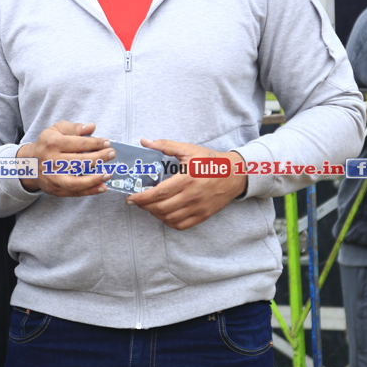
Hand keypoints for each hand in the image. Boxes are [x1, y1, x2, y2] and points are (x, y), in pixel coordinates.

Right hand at [16, 121, 113, 195]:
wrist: (30, 163)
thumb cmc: (48, 144)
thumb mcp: (57, 130)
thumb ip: (75, 128)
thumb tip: (92, 127)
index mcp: (52, 143)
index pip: (79, 144)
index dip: (95, 143)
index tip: (107, 143)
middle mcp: (51, 161)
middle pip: (79, 162)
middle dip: (99, 158)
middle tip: (112, 154)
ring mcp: (53, 177)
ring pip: (76, 181)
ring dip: (95, 179)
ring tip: (109, 173)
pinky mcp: (56, 189)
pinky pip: (75, 192)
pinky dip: (90, 191)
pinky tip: (102, 187)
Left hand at [125, 139, 246, 229]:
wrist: (235, 174)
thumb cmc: (211, 161)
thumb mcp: (188, 149)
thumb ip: (165, 146)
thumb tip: (145, 141)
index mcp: (186, 179)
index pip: (158, 194)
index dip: (141, 198)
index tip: (131, 198)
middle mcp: (192, 196)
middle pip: (161, 208)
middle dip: (145, 206)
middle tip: (138, 201)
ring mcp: (198, 208)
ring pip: (169, 218)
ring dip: (155, 214)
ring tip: (150, 206)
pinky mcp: (203, 215)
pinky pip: (181, 225)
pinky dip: (169, 222)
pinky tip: (164, 214)